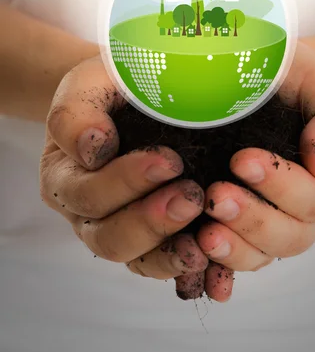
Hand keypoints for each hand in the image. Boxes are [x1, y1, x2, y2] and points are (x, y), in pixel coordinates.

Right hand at [40, 56, 207, 281]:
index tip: (169, 160)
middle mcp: (86, 213)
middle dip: (151, 220)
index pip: (88, 193)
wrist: (135, 95)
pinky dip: (187, 267)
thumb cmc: (111, 87)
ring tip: (203, 238)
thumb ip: (76, 112)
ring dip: (170, 251)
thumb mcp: (87, 84)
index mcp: (64, 175)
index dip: (127, 182)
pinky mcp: (151, 240)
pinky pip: (164, 265)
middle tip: (192, 196)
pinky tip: (213, 263)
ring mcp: (119, 229)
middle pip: (108, 236)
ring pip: (136, 260)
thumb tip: (94, 148)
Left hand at [196, 41, 314, 284]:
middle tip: (216, 196)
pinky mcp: (245, 228)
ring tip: (205, 234)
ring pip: (263, 254)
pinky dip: (217, 265)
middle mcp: (311, 211)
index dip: (280, 185)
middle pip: (291, 235)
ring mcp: (278, 223)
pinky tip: (196, 256)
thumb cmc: (297, 80)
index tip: (241, 159)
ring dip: (234, 248)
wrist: (270, 84)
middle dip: (252, 219)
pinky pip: (237, 257)